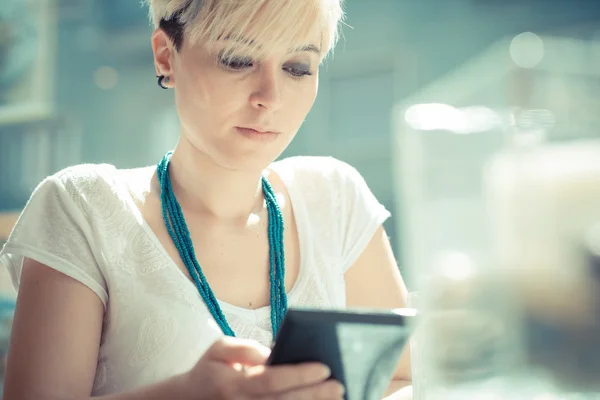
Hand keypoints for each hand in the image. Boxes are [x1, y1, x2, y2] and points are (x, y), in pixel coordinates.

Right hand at [179, 337, 344, 398]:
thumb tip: (273, 352)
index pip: (272, 380)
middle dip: (315, 395)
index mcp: (233, 384)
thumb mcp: (219, 349)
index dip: (299, 375)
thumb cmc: (210, 370)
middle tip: (339, 385)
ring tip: (335, 398)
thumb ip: (246, 348)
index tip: (324, 368)